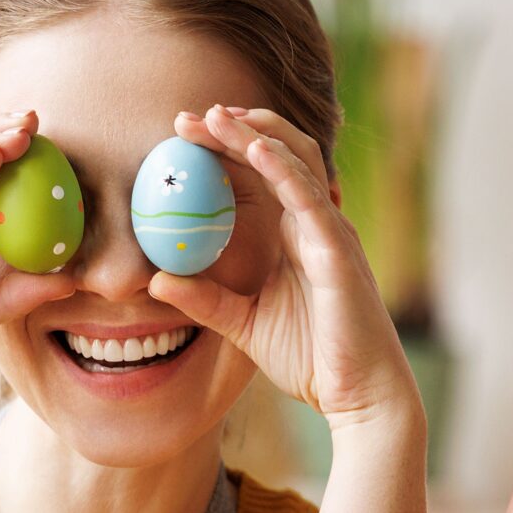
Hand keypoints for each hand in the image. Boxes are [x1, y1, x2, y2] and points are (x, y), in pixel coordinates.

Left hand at [149, 105, 419, 431]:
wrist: (358, 396)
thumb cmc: (312, 360)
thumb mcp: (244, 324)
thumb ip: (204, 300)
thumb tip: (155, 282)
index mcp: (297, 233)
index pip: (260, 173)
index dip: (225, 146)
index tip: (180, 134)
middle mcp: (316, 223)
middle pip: (278, 153)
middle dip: (234, 126)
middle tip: (186, 116)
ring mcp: (330, 232)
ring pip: (296, 161)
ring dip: (254, 133)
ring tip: (214, 115)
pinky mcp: (338, 249)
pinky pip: (309, 197)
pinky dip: (282, 167)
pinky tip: (254, 148)